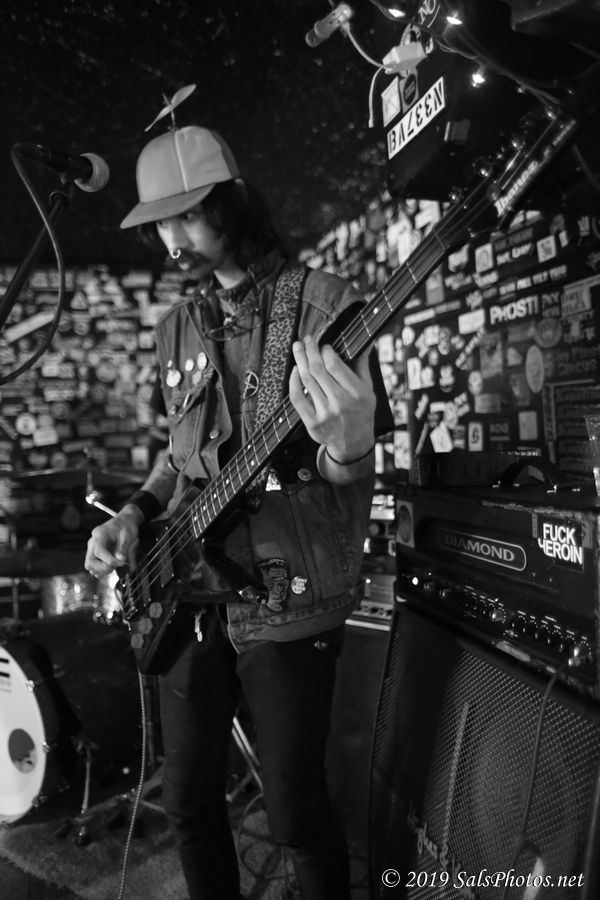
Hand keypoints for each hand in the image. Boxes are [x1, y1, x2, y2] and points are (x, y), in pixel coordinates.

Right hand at [85, 505, 142, 577]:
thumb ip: (124, 547)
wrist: (124, 521)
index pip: (99, 552)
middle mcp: (93, 541)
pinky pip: (93, 565)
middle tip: (117, 565)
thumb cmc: (126, 526)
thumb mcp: (128, 535)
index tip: (121, 562)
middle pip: (90, 561)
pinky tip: (111, 565)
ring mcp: (92, 547)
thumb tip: (121, 559)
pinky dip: (101, 569)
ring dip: (102, 569)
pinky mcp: (94, 553)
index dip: (109, 561)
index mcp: (100, 534)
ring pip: (90, 565)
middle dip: (104, 568)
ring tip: (115, 564)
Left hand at [289, 335, 375, 460]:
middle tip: (306, 340)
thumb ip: (363, 366)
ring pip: (307, 380)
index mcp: (357, 393)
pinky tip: (295, 371)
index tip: (324, 346)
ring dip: (300, 361)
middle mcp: (341, 403)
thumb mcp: (369, 390)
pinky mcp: (312, 422)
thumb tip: (366, 342)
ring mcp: (325, 413)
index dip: (326, 352)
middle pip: (318, 370)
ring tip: (297, 349)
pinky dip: (293, 382)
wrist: (353, 444)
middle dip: (310, 351)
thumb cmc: (361, 413)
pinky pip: (297, 397)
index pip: (335, 366)